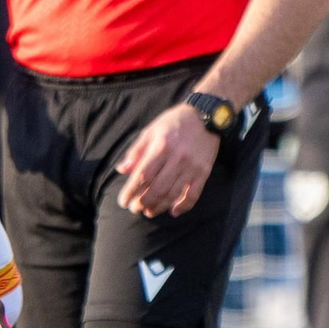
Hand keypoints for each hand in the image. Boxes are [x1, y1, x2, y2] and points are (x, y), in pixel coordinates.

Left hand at [116, 102, 221, 217]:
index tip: (123, 201)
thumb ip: (136, 151)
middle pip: (157, 188)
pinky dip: (183, 206)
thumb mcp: (151, 131)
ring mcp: (192, 166)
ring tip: (149, 212)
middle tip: (134, 209)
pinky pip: (194, 194)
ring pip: (173, 193)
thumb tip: (122, 169)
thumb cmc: (174, 122)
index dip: (131, 191)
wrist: (206, 115)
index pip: (142, 175)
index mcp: (161, 146)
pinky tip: (173, 211)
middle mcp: (177, 158)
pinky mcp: (204, 172)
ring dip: (159, 207)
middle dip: (143, 202)